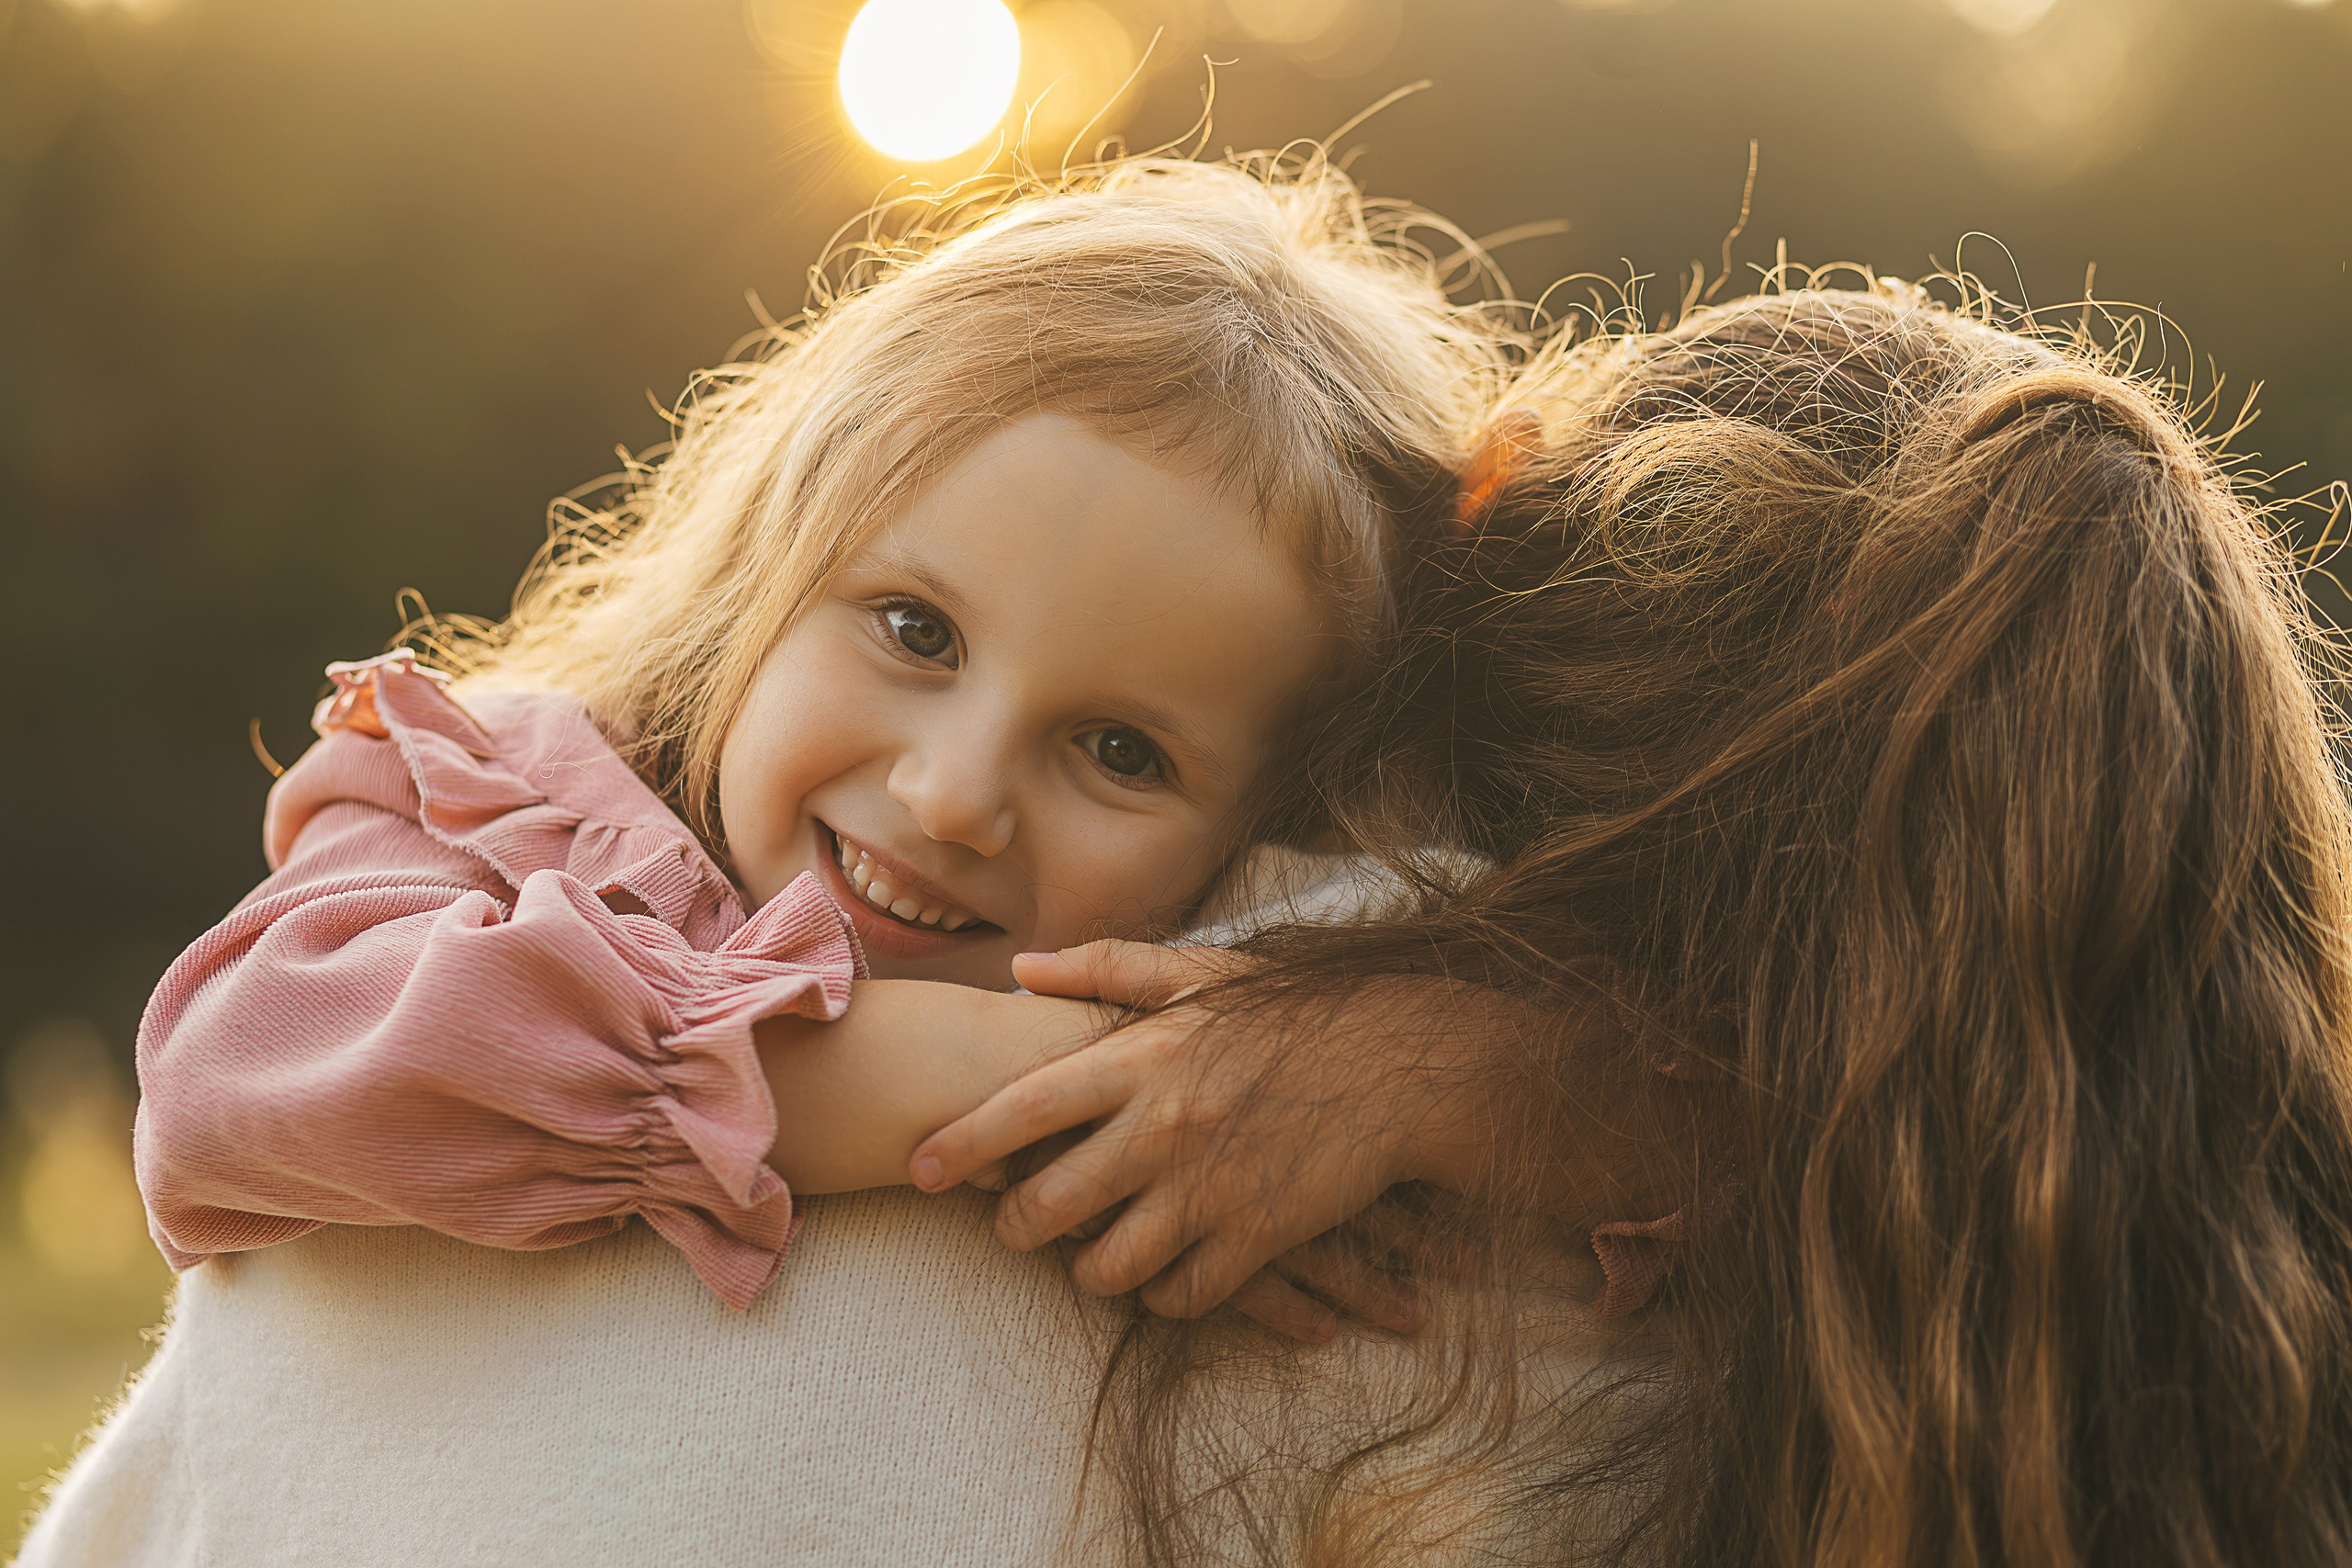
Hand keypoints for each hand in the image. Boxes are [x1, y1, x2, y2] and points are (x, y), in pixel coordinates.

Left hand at [910, 941, 1482, 1341]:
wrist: (1406, 1064)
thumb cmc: (1298, 1013)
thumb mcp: (1204, 976)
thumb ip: (1107, 970)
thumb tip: (1021, 970)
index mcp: (1142, 1059)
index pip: (1022, 1109)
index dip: (961, 1145)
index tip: (919, 1170)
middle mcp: (1163, 1129)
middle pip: (1047, 1207)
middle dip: (1016, 1226)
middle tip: (1013, 1226)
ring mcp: (1209, 1191)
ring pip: (1106, 1267)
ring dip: (1088, 1269)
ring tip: (1092, 1254)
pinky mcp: (1257, 1238)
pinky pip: (1180, 1296)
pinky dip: (1162, 1295)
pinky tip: (1164, 1274)